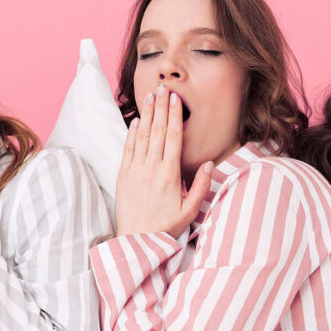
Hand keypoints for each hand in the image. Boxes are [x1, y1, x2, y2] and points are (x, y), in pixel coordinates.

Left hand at [114, 84, 213, 239]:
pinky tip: (135, 120)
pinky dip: (132, 133)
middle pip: (156, 130)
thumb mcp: (189, 212)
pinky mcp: (123, 176)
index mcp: (169, 175)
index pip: (172, 137)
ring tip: (150, 96)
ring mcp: (134, 171)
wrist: (136, 242)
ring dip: (146, 114)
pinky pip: (128, 149)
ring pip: (141, 136)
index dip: (173, 115)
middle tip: (163, 87)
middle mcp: (150, 169)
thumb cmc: (165, 229)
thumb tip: (208, 164)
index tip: (175, 98)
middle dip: (160, 107)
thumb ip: (200, 187)